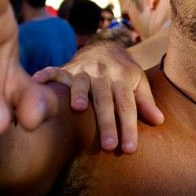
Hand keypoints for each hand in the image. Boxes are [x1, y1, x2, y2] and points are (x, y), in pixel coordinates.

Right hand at [33, 44, 163, 152]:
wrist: (105, 47)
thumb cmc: (123, 72)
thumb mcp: (138, 83)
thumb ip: (146, 102)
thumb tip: (159, 121)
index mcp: (122, 77)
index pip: (127, 106)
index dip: (128, 127)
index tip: (129, 149)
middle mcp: (103, 72)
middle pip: (105, 100)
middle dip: (106, 123)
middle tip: (108, 146)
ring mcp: (84, 69)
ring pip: (81, 83)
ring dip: (78, 94)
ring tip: (77, 109)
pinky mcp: (67, 68)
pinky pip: (55, 70)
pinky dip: (46, 75)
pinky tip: (36, 81)